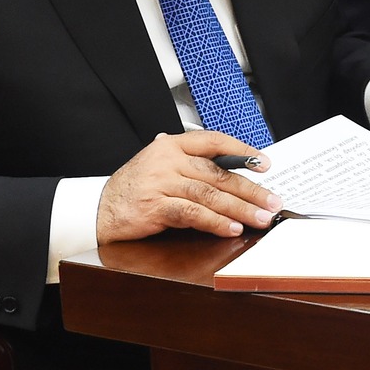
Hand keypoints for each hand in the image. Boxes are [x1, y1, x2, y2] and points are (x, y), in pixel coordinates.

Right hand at [97, 130, 282, 243]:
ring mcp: (161, 182)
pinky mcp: (156, 206)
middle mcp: (168, 160)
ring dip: (240, 209)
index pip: (214, 141)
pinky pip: (193, 213)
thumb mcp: (160, 165)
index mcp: (172, 145)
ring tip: (259, 218)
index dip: (242, 152)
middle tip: (272, 202)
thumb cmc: (132, 188)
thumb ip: (189, 163)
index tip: (265, 164)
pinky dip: (215, 222)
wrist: (97, 209)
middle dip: (251, 190)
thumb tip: (231, 166)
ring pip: (210, 194)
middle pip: (219, 173)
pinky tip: (231, 228)